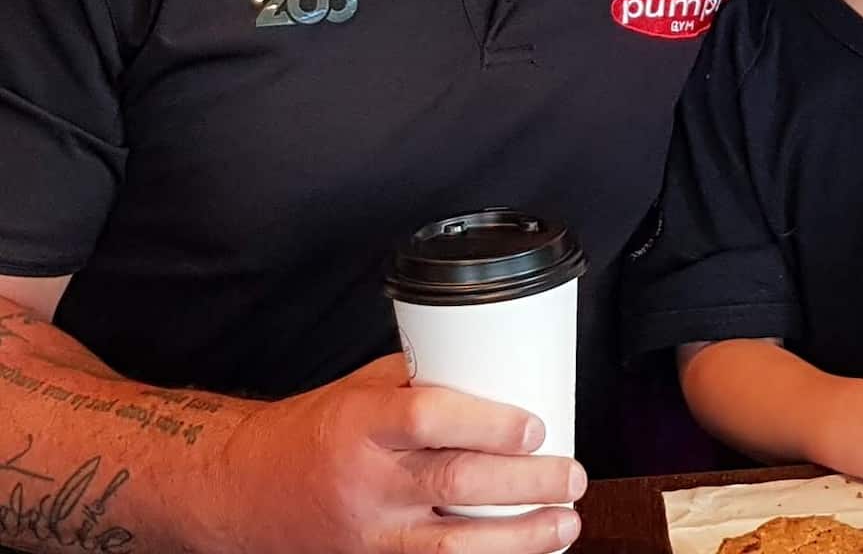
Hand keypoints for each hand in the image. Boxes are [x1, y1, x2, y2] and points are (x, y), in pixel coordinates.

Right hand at [210, 355, 585, 553]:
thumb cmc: (314, 428)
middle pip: (455, 482)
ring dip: (519, 538)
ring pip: (453, 544)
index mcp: (363, 423)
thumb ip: (422, 384)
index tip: (535, 426)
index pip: (429, 419)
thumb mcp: (361, 388)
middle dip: (524, 483)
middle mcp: (368, 481)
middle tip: (571, 476)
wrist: (247, 489)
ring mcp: (371, 533)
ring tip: (565, 525)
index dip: (487, 423)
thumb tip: (494, 371)